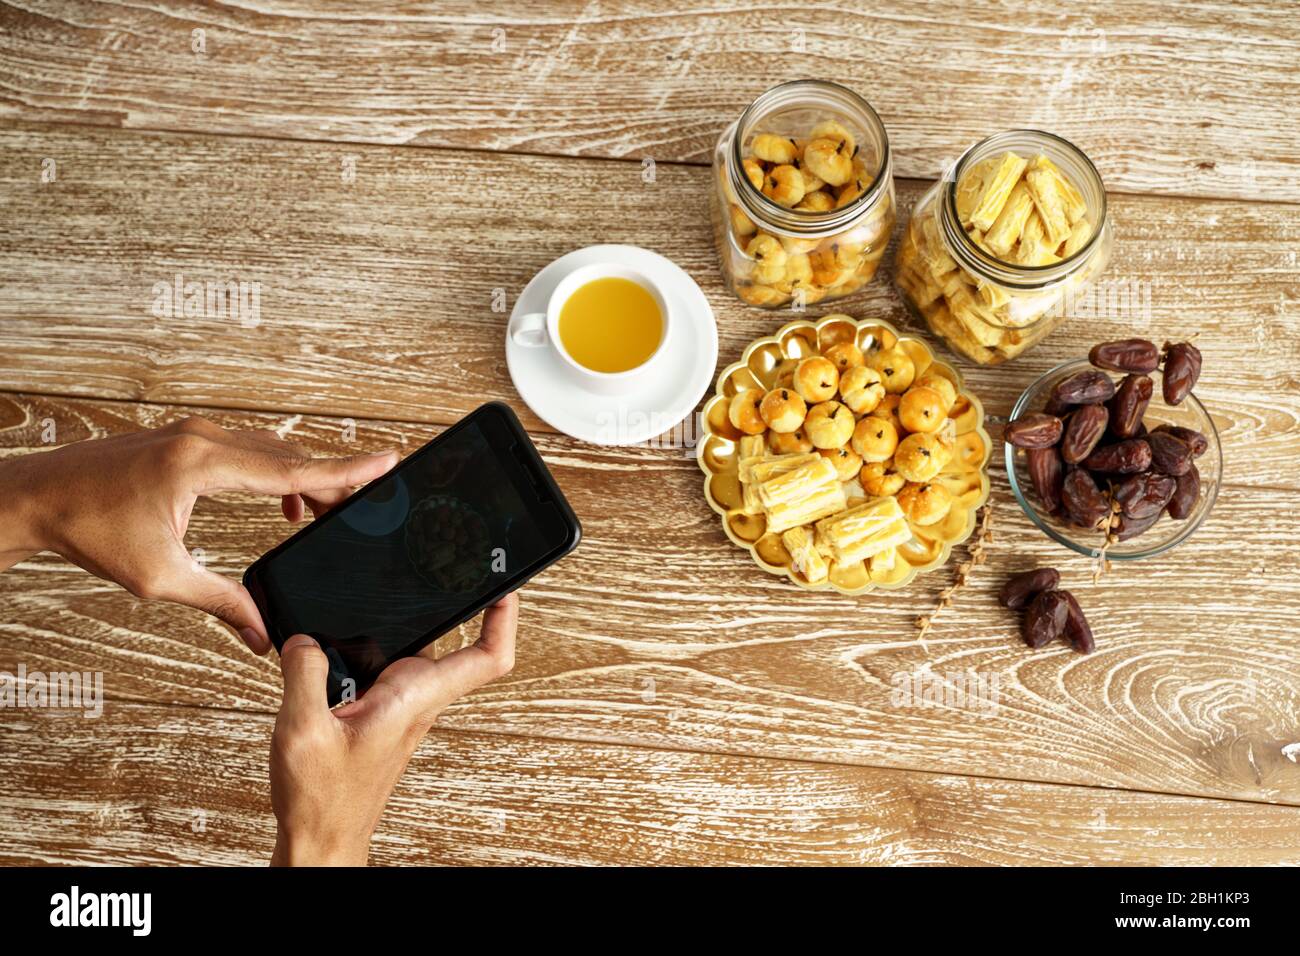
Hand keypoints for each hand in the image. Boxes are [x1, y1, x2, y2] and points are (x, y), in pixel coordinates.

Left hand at [0, 416, 397, 653]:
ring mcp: (195, 434)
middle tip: (367, 510)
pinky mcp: (187, 439)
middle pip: (291, 457)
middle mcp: (204, 439)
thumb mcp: (160, 577)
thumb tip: (261, 634)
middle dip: (333, 483)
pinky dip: (276, 474)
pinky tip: (283, 504)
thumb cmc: (89, 530)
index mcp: (203, 465)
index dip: (347, 469)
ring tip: (330, 513)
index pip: (293, 469)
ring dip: (304, 478)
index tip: (388, 461)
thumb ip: (222, 602)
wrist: (38, 498)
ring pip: (272, 451)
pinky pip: (250, 450)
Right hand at [269, 592, 518, 865]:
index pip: (488, 657)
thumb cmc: (323, 802)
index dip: (504, 618)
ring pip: (413, 653)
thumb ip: (305, 674)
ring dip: (396, 629)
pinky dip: (369, 650)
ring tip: (373, 597)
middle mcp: (416, 699)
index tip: (503, 585)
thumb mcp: (302, 730)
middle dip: (444, 602)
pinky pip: (386, 669)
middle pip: (450, 641)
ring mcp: (402, 707)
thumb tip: (306, 639)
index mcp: (414, 698)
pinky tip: (339, 644)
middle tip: (435, 565)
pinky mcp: (383, 714)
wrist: (321, 839)